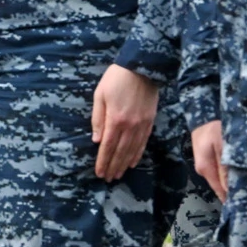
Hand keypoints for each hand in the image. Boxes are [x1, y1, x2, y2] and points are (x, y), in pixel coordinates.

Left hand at [92, 63, 158, 181]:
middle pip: (120, 151)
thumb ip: (97, 119)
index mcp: (115, 120)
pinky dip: (138, 153)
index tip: (99, 172)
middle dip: (113, 166)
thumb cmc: (115, 79)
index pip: (107, 146)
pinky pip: (144, 142)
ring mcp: (142, 124)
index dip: (103, 161)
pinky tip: (133, 162)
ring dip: (124, 163)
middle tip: (108, 178)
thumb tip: (96, 140)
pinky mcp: (150, 121)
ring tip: (119, 174)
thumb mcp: (99, 96)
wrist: (142, 68)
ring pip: (133, 149)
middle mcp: (130, 126)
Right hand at [191, 118, 226, 201]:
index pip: (220, 191)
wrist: (203, 112)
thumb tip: (231, 191)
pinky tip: (241, 172)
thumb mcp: (222, 147)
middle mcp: (203, 169)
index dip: (233, 199)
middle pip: (220, 185)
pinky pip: (220, 170)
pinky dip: (230, 172)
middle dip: (234, 191)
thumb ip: (226, 168)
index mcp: (205, 169)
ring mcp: (205, 163)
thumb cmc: (215, 128)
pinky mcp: (208, 157)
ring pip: (221, 178)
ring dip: (233, 181)